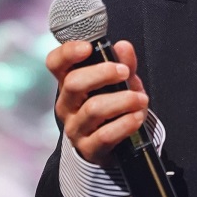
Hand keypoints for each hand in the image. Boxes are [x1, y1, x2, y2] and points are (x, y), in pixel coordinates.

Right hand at [47, 39, 147, 165]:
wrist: (115, 146)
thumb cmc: (113, 107)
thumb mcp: (120, 83)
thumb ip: (123, 64)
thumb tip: (123, 47)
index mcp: (69, 83)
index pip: (55, 63)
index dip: (67, 52)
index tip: (88, 48)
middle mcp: (67, 105)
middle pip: (73, 83)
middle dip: (103, 73)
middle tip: (124, 72)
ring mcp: (75, 129)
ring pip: (93, 109)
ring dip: (123, 100)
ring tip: (141, 99)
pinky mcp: (88, 149)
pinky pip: (105, 135)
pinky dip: (125, 124)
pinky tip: (137, 117)